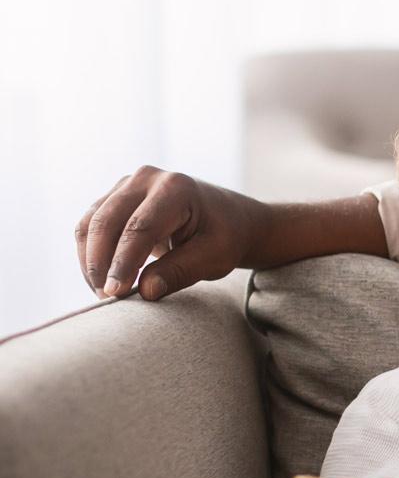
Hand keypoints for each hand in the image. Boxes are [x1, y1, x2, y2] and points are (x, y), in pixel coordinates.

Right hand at [76, 166, 268, 300]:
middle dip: (101, 264)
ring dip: (91, 261)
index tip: (114, 293)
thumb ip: (180, 272)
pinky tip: (101, 280)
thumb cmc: (224, 237)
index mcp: (176, 188)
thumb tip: (145, 291)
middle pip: (107, 222)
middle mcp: (147, 179)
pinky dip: (90, 254)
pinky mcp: (115, 197)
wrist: (229, 218)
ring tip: (104, 294)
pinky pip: (90, 226)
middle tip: (106, 299)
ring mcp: (127, 185)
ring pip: (91, 224)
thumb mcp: (214, 257)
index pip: (140, 227)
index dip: (123, 262)